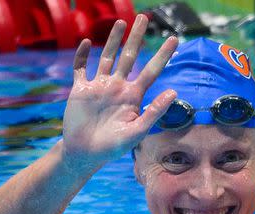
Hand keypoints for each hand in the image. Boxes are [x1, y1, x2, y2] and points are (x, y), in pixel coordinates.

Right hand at [62, 15, 177, 169]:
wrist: (85, 154)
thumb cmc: (113, 147)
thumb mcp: (136, 131)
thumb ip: (154, 112)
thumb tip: (174, 92)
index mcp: (133, 96)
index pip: (151, 71)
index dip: (162, 55)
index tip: (174, 39)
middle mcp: (118, 87)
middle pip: (129, 56)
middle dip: (137, 37)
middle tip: (144, 17)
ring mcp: (99, 87)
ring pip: (107, 57)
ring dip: (113, 40)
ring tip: (121, 23)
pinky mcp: (80, 90)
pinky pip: (80, 68)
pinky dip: (81, 56)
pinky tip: (85, 42)